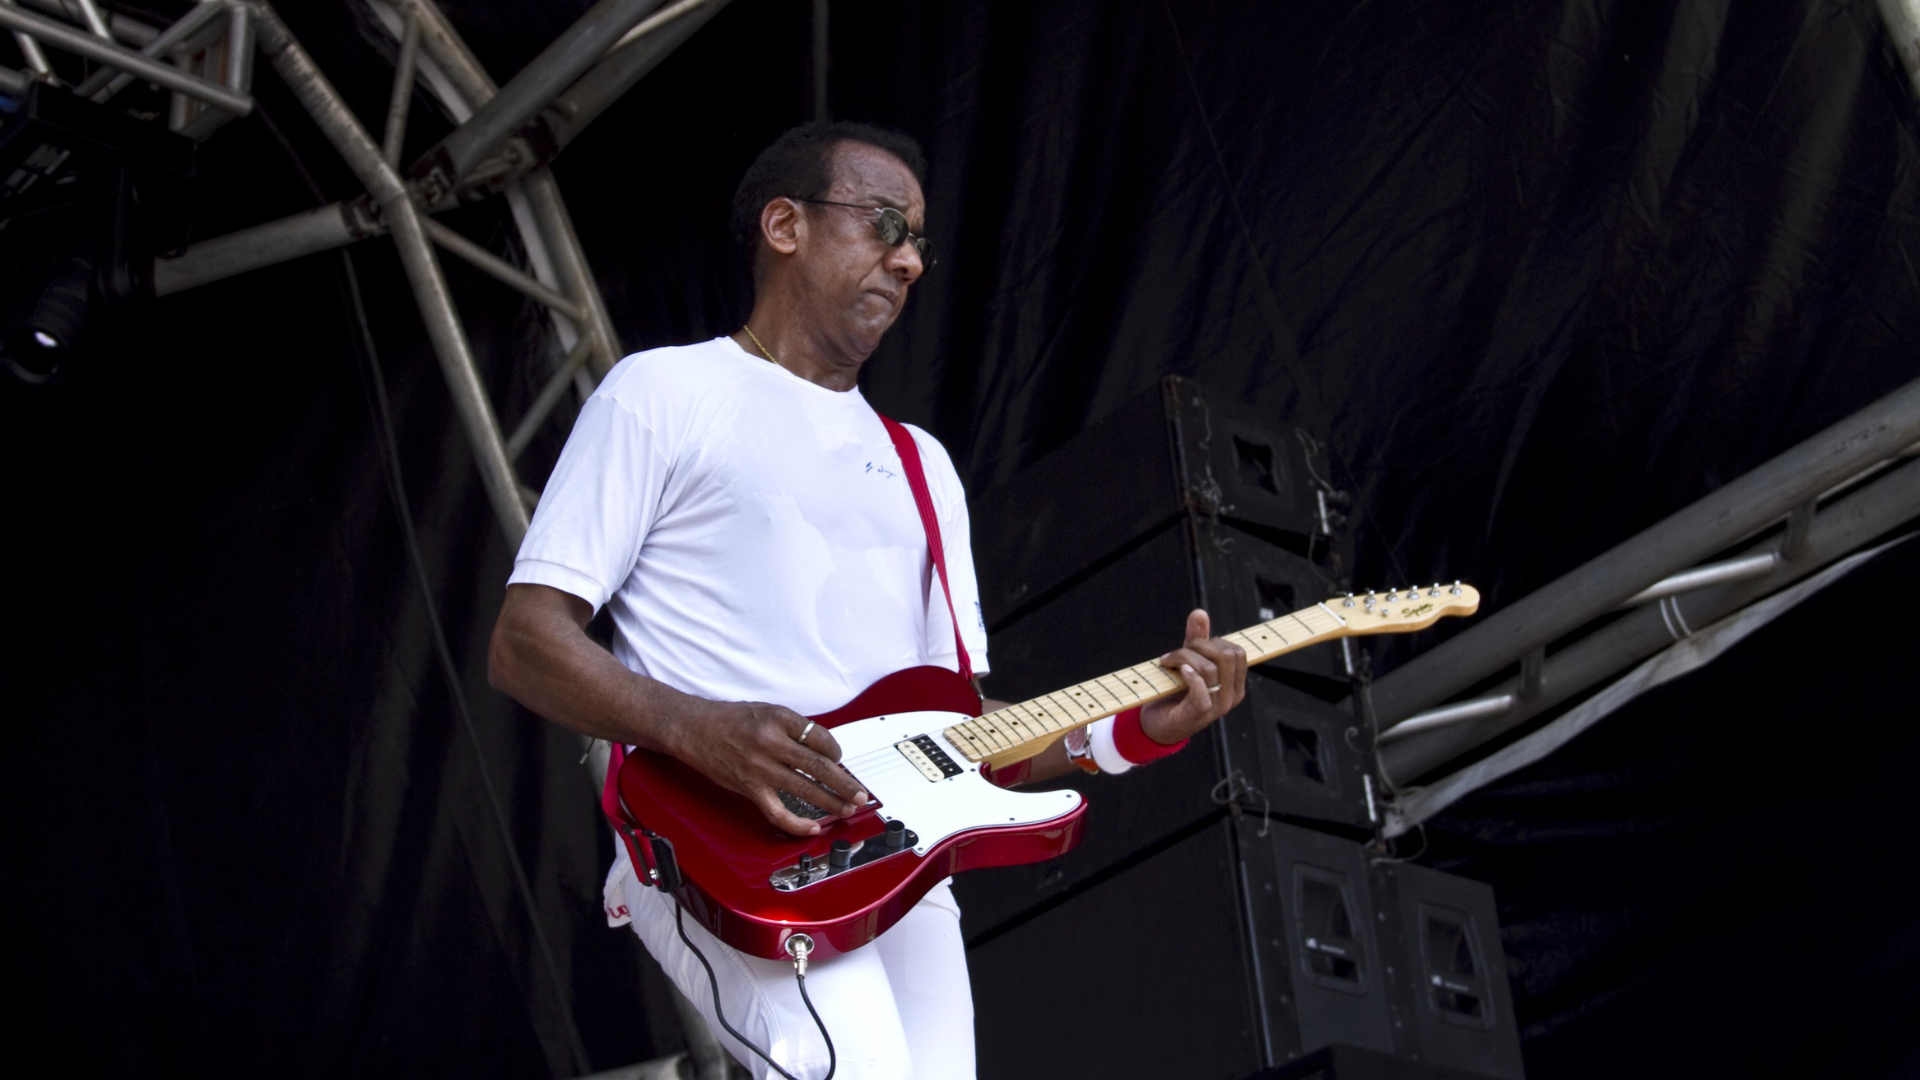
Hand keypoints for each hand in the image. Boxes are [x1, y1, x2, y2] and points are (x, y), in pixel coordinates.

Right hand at [670, 701, 869, 835]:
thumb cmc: (730, 720)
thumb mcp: (767, 712)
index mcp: (779, 719)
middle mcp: (771, 742)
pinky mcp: (749, 787)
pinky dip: (797, 823)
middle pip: (818, 766)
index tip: (840, 759)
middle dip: (844, 783)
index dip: (836, 751)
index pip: (821, 738)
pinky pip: (777, 811)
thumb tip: (822, 752)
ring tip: (846, 808)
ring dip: (830, 802)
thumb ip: (793, 730)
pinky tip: (812, 827)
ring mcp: (760, 767)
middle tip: (860, 794)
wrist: (693, 728)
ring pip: (804, 789)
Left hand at [1140, 609, 1247, 744]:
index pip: (1238, 652)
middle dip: (1200, 646)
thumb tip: (1200, 613)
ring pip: (1210, 669)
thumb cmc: (1175, 693)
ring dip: (1184, 658)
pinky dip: (1189, 676)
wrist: (1156, 723)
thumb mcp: (1188, 661)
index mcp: (1234, 683)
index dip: (1214, 642)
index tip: (1193, 645)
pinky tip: (1178, 671)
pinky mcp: (1199, 714)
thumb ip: (1197, 638)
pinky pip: (1202, 689)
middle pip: (1228, 656)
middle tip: (1178, 653)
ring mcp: (1217, 706)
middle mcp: (1231, 695)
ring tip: (1168, 662)